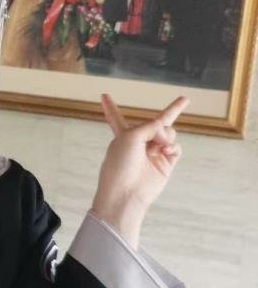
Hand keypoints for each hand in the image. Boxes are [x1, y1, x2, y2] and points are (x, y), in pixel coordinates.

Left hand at [91, 94, 187, 249]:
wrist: (127, 192)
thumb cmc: (121, 163)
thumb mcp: (131, 135)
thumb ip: (151, 126)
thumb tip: (168, 134)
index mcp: (122, 133)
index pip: (115, 116)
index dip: (110, 106)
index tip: (103, 95)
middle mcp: (139, 141)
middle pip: (158, 122)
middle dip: (173, 110)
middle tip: (184, 99)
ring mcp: (153, 152)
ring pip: (169, 133)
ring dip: (166, 135)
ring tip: (159, 145)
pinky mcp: (166, 163)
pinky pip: (175, 147)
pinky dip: (172, 146)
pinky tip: (165, 151)